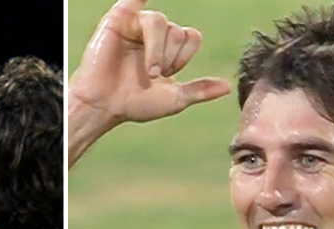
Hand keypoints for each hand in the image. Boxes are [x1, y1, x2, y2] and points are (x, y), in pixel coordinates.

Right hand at [69, 0, 230, 126]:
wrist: (106, 106)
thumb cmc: (134, 103)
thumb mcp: (174, 99)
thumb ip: (199, 90)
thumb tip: (227, 87)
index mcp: (167, 48)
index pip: (191, 37)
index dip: (183, 58)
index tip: (166, 76)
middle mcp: (153, 34)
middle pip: (178, 31)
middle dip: (169, 58)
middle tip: (151, 75)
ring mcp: (136, 25)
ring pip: (161, 22)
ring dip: (158, 50)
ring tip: (149, 71)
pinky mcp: (118, 18)